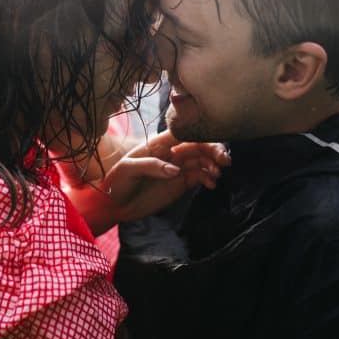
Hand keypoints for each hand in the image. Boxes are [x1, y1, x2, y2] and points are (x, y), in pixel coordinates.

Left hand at [101, 130, 228, 222]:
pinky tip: (211, 184)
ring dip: (213, 164)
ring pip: (202, 160)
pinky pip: (199, 177)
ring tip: (216, 175)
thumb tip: (175, 169)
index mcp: (158, 144)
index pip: (183, 133)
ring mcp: (177, 168)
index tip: (212, 141)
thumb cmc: (117, 182)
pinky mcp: (180, 183)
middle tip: (224, 160)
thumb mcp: (128, 170)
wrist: (113, 205)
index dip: (200, 134)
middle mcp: (170, 153)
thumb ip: (151, 166)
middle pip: (198, 145)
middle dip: (213, 150)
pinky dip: (209, 178)